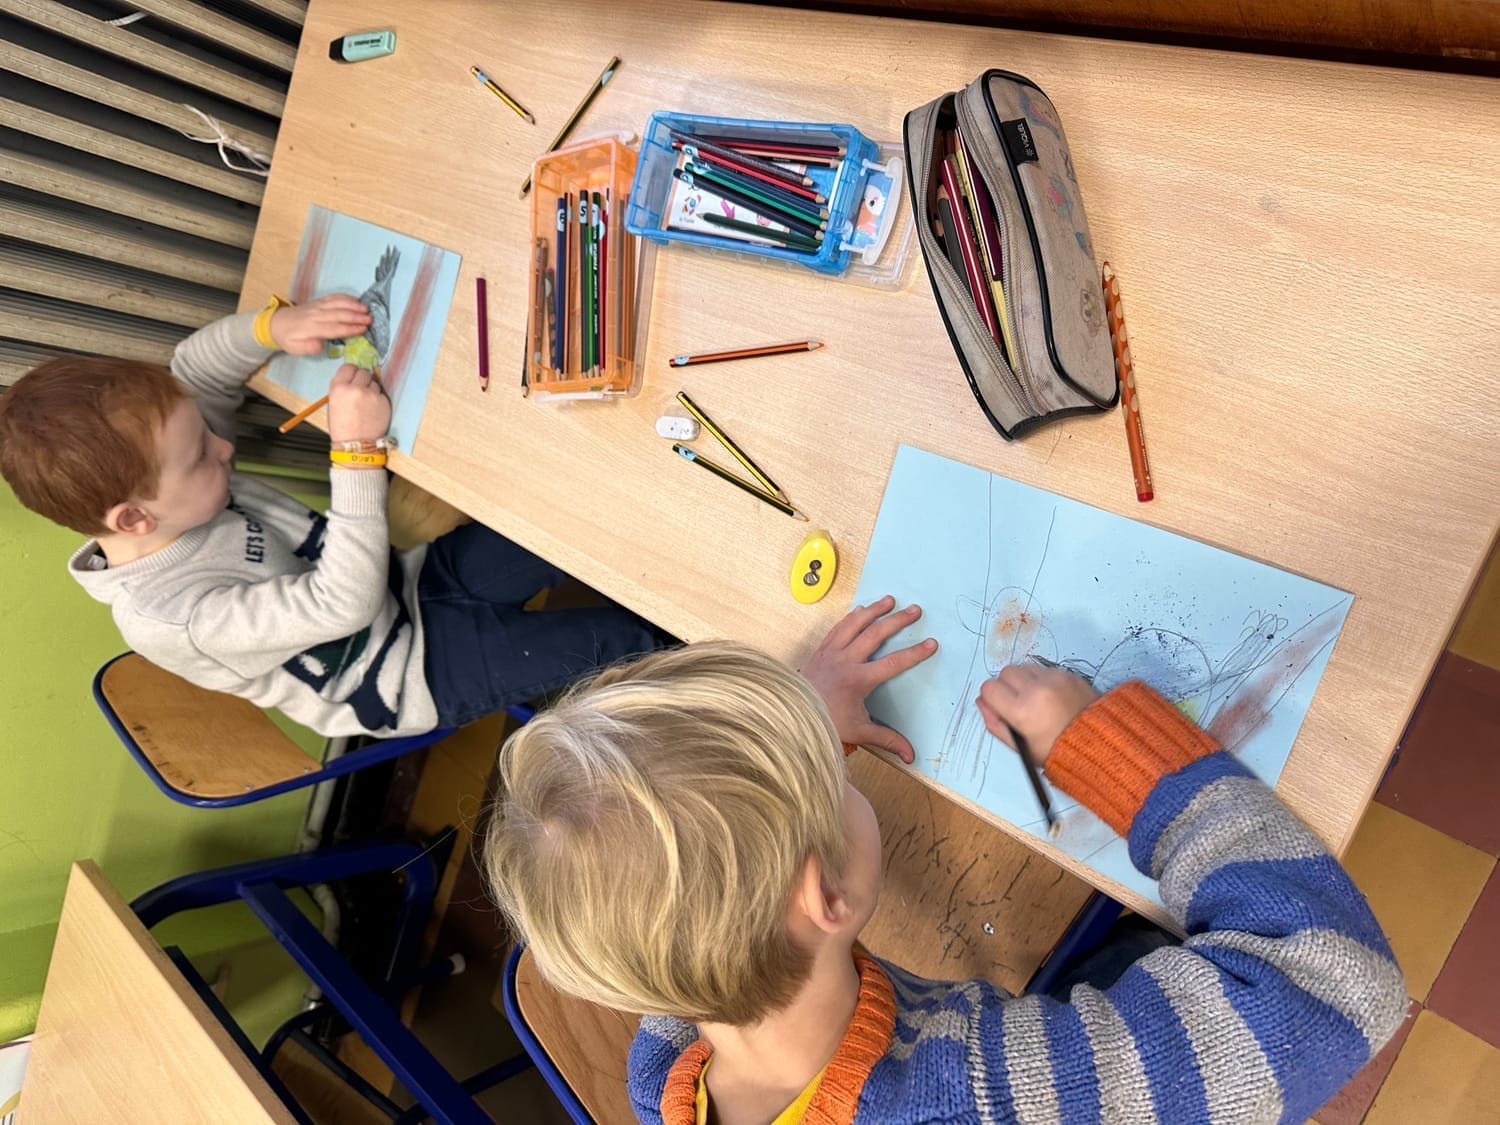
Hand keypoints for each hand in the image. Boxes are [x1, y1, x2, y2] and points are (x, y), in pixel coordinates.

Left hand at [271, 295, 370, 355]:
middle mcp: (316, 315)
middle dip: (356, 317)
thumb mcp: (295, 348)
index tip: (363, 329)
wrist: (276, 322)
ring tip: (366, 309)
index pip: (334, 328)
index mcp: (312, 328)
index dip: (349, 328)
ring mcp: (317, 306)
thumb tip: (321, 344)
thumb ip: (309, 347)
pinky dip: (346, 298)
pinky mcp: (318, 302)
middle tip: (370, 319)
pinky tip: (356, 300)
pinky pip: (333, 297)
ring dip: (353, 305)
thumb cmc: (288, 338)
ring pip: (337, 304)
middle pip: (339, 314)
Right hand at [326, 364, 390, 448]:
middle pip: (363, 372)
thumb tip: (351, 378)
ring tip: (366, 403)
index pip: (348, 367)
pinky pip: (381, 393)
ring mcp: (372, 395)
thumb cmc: (342, 427)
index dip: (351, 372)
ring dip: (371, 388)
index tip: (353, 376)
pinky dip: (378, 398)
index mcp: (339, 388)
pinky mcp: (384, 402)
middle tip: (360, 390)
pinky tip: (373, 409)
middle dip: (362, 379)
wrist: (356, 445)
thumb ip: (341, 388)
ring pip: (374, 382)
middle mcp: (356, 388)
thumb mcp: (333, 404)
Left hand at [800, 595, 937, 762]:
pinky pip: (837, 628)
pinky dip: (850, 617)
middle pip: (876, 634)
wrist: (793, 714)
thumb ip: (887, 739)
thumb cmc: (826, 723)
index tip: (931, 644)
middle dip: (898, 621)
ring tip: (889, 600)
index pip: (893, 663)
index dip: (915, 653)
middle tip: (915, 610)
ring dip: (874, 610)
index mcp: (857, 680)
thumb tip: (911, 756)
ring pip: (855, 624)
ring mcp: (830, 653)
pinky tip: (861, 610)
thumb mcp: (859, 732)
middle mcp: (844, 661)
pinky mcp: (820, 650)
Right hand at [976, 665, 1098, 766]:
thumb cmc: (1058, 751)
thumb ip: (995, 724)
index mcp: (1022, 711)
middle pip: (1005, 672)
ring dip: (1024, 680)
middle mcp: (1036, 690)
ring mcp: (1054, 679)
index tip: (1001, 706)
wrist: (1098, 744)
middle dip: (1007, 686)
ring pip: (1024, 667)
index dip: (992, 698)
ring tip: (1035, 700)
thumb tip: (982, 702)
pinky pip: (1044, 669)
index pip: (989, 688)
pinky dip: (1042, 679)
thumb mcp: (1021, 747)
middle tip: (1018, 702)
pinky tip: (1050, 697)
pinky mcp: (1068, 674)